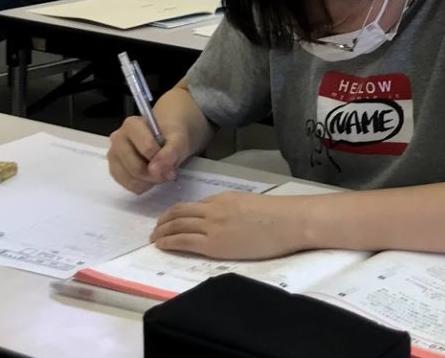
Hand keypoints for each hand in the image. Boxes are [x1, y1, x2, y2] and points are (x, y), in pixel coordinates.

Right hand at [108, 115, 191, 193]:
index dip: (162, 160)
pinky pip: (127, 185)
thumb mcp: (180, 139)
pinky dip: (142, 186)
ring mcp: (114, 155)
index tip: (173, 162)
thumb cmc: (172, 134)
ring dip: (148, 182)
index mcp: (132, 125)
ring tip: (159, 173)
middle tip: (168, 173)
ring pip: (130, 179)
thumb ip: (170, 152)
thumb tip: (155, 170)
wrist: (168, 135)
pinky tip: (150, 177)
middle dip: (155, 175)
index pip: (147, 149)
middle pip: (135, 168)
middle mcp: (118, 139)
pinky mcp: (115, 169)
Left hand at [151, 191, 304, 259]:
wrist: (289, 221)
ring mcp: (213, 226)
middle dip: (164, 221)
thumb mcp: (250, 205)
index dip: (178, 213)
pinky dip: (168, 242)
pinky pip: (183, 241)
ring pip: (177, 225)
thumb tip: (224, 220)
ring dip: (162, 231)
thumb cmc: (279, 216)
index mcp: (224, 199)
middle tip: (156, 228)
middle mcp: (214, 210)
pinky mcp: (214, 244)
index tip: (171, 220)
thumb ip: (233, 209)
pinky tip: (162, 245)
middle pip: (180, 212)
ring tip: (155, 238)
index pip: (194, 206)